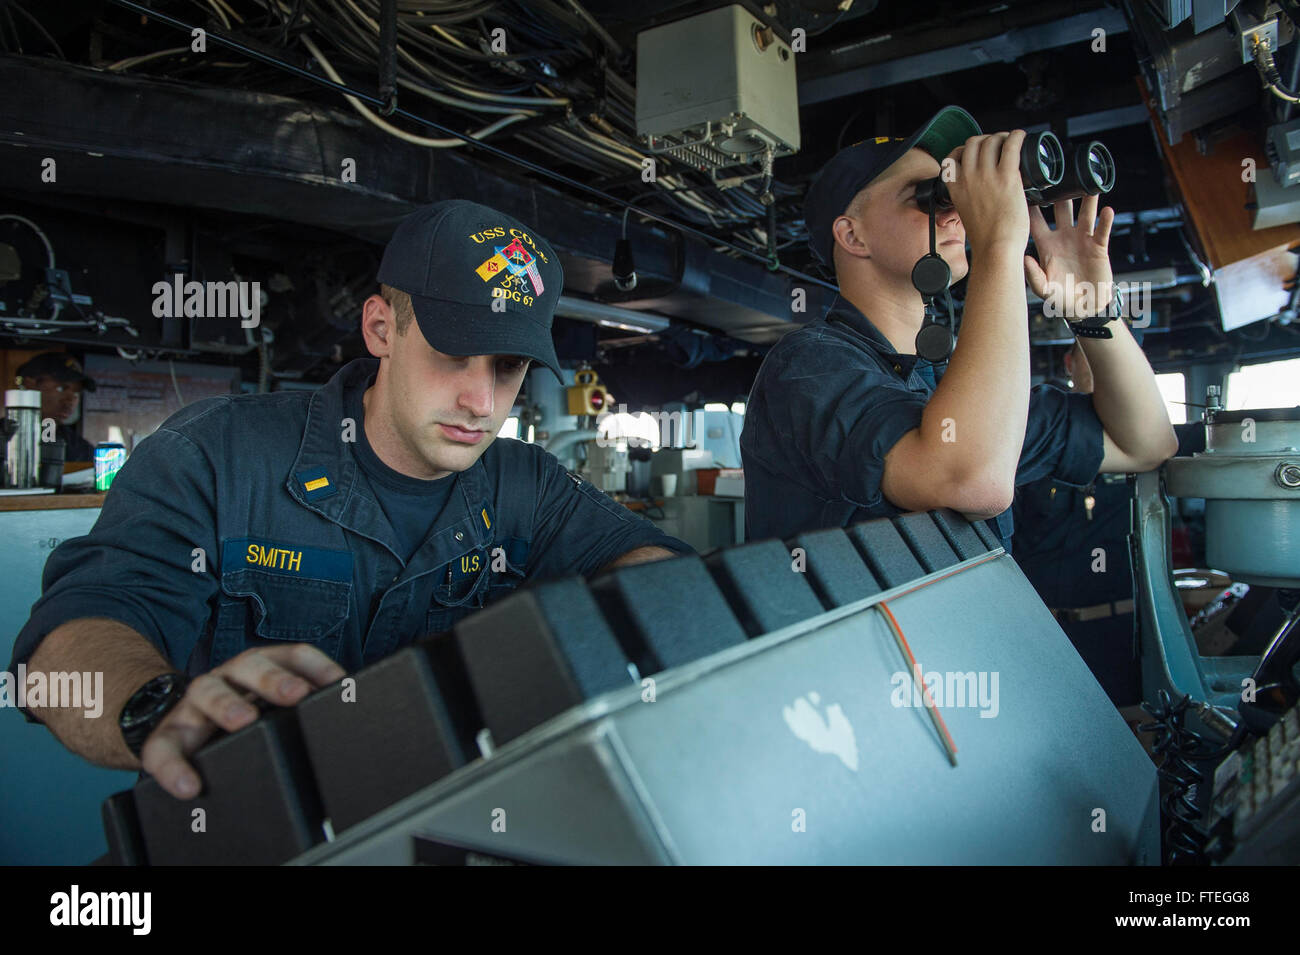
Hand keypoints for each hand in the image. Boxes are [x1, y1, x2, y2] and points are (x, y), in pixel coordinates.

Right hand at [139, 644, 345, 798]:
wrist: (175, 728)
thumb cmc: (235, 715)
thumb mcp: (268, 705)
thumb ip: (301, 709)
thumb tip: (348, 718)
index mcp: (259, 668)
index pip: (292, 656)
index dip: (317, 665)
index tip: (340, 683)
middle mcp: (227, 677)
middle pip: (250, 665)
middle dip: (274, 678)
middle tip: (296, 694)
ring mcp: (194, 703)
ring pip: (207, 692)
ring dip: (227, 704)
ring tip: (244, 720)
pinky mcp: (166, 735)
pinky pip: (162, 750)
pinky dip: (173, 768)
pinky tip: (189, 786)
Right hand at [944, 130, 1029, 252]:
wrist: (995, 248)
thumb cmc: (986, 237)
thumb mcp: (966, 213)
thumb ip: (970, 196)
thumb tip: (984, 188)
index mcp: (955, 187)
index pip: (952, 157)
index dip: (965, 150)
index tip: (976, 152)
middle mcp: (968, 177)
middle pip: (973, 143)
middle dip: (986, 140)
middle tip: (998, 144)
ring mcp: (986, 175)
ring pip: (991, 141)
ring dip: (1001, 136)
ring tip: (1010, 141)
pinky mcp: (1006, 176)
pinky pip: (1011, 145)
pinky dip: (1016, 136)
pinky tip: (1021, 136)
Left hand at [1024, 194, 1114, 316]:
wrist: (1084, 307)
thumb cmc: (1060, 299)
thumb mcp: (1043, 289)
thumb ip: (1033, 275)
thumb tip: (1023, 258)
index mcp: (1046, 246)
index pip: (1036, 221)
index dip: (1030, 207)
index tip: (1027, 189)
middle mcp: (1063, 238)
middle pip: (1060, 210)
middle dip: (1059, 194)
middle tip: (1057, 177)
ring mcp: (1082, 240)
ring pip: (1084, 214)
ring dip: (1087, 201)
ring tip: (1087, 186)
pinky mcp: (1099, 246)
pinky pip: (1103, 230)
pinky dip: (1105, 220)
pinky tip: (1107, 210)